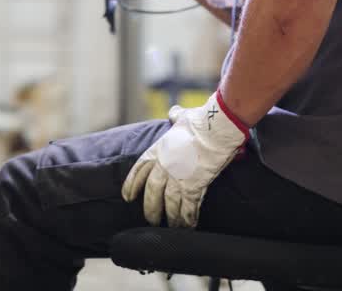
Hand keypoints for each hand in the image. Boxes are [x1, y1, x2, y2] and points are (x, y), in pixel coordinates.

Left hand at [121, 92, 249, 227]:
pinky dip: (188, 219)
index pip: (139, 170)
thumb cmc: (199, 121)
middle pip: (152, 193)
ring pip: (168, 204)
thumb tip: (174, 113)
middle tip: (150, 220)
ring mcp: (177, 178)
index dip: (132, 185)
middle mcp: (164, 167)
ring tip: (170, 227)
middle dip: (150, 208)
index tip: (127, 196)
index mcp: (158, 150)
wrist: (214, 128)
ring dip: (170, 217)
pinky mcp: (193, 186)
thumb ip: (175, 117)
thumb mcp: (182, 117)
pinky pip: (188, 208)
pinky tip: (188, 226)